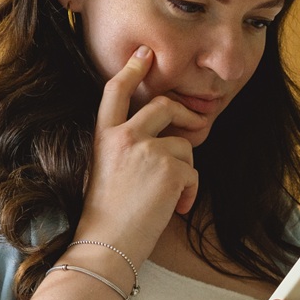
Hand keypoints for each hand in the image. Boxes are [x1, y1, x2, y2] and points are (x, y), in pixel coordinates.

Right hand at [77, 46, 202, 259]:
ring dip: (186, 171)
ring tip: (170, 198)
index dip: (132, 69)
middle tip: (197, 126)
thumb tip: (166, 139)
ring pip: (184, 146)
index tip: (145, 54)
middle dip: (185, 113)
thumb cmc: (106, 218)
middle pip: (163, 106)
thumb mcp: (106, 171)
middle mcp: (123, 136)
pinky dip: (189, 193)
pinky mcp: (169, 169)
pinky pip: (193, 172)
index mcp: (102, 136)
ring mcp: (146, 150)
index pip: (115, 91)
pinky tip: (175, 209)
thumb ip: (127, 148)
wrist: (106, 245)